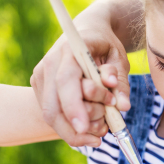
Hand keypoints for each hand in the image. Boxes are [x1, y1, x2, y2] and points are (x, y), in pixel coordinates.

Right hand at [30, 26, 131, 147]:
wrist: (88, 32)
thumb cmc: (106, 47)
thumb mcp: (120, 60)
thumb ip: (121, 83)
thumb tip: (122, 106)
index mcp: (69, 50)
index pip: (66, 81)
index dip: (73, 106)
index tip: (84, 127)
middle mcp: (49, 63)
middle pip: (53, 106)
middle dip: (79, 125)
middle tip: (107, 126)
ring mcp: (41, 78)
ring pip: (52, 116)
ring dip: (78, 131)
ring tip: (102, 126)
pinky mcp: (41, 90)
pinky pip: (54, 117)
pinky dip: (73, 128)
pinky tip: (92, 125)